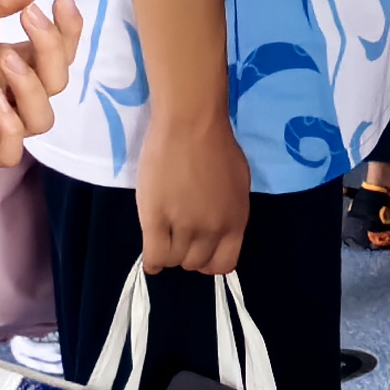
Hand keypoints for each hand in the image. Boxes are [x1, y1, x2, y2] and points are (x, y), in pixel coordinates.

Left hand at [0, 0, 81, 169]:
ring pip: (41, 119)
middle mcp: (6, 92)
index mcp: (6, 61)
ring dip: (32, 86)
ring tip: (6, 60)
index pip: (56, 50)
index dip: (68, 28)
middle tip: (29, 20)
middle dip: (52, 48)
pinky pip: (8, 151)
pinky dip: (10, 128)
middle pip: (57, 81)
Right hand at [136, 112, 251, 275]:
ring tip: (164, 240)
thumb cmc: (217, 146)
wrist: (191, 125)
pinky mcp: (156, 219)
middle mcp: (213, 228)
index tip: (200, 252)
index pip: (225, 264)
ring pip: (175, 260)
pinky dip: (152, 262)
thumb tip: (218, 229)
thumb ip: (229, 210)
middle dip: (188, 256)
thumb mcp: (238, 184)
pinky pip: (154, 255)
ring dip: (170, 254)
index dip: (210, 262)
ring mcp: (184, 225)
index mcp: (236, 220)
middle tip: (178, 240)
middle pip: (196, 263)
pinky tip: (151, 259)